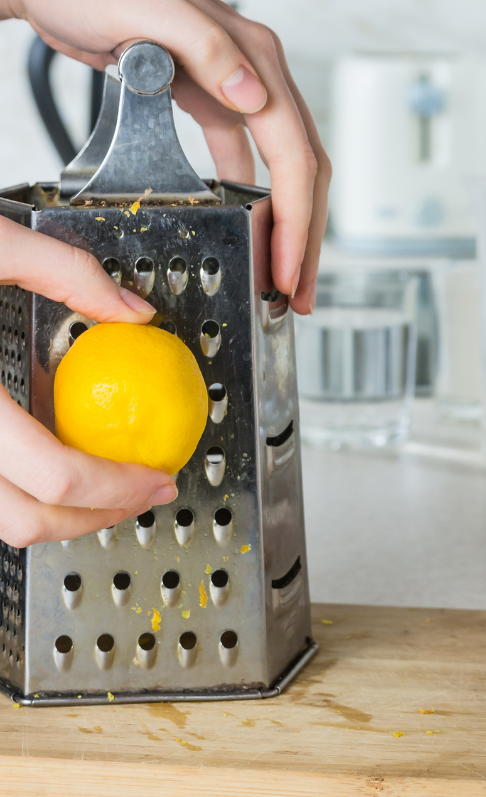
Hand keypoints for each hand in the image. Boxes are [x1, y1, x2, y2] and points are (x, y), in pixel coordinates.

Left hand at [0, 0, 328, 313]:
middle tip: (298, 291)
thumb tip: (255, 98)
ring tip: (283, 273)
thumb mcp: (146, 5)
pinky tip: (249, 228)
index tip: (288, 266)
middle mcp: (255, 74)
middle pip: (304, 169)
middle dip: (306, 235)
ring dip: (287, 224)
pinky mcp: (211, 100)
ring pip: (283, 170)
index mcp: (253, 57)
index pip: (294, 152)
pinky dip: (254, 199)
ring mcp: (236, 88)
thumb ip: (208, 48)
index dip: (296, 216)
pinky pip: (246, 159)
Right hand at [0, 217, 177, 548]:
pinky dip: (12, 495)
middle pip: (25, 523)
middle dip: (100, 519)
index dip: (121, 489)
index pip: (56, 476)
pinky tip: (39, 464)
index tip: (160, 477)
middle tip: (142, 494)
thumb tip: (136, 313)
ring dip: (56, 517)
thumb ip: (69, 273)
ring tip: (102, 487)